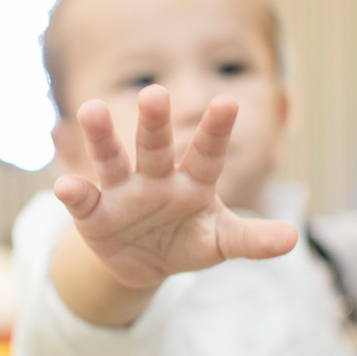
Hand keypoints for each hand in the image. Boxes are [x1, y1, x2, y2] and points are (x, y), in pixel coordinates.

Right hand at [53, 85, 297, 290]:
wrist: (147, 261)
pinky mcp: (94, 215)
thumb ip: (252, 239)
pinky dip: (73, 192)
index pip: (207, 153)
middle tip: (155, 94)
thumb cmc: (189, 239)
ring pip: (112, 161)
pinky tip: (64, 185)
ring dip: (102, 138)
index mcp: (193, 181)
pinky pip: (83, 201)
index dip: (216, 130)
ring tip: (92, 110)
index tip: (229, 102)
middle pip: (156, 146)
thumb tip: (292, 240)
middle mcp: (156, 177)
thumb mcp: (221, 242)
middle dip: (155, 123)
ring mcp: (123, 192)